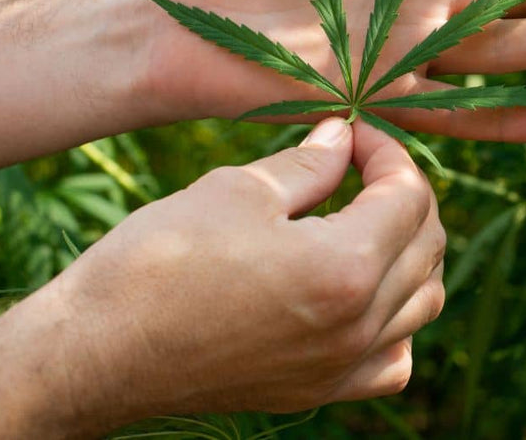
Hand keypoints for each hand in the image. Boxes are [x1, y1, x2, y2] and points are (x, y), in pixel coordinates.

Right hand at [0, 119, 445, 436]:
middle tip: (363, 170)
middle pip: (427, 245)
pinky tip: (364, 296)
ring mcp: (341, 367)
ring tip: (369, 221)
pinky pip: (393, 361)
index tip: (357, 134)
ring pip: (422, 302)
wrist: (98, 350)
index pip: (410, 196)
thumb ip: (310, 163)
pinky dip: (397, 322)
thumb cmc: (159, 261)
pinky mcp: (318, 391)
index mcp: (345, 267)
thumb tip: (345, 135)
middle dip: (406, 196)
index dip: (389, 153)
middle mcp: (358, 325)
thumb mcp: (238, 191)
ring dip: (411, 252)